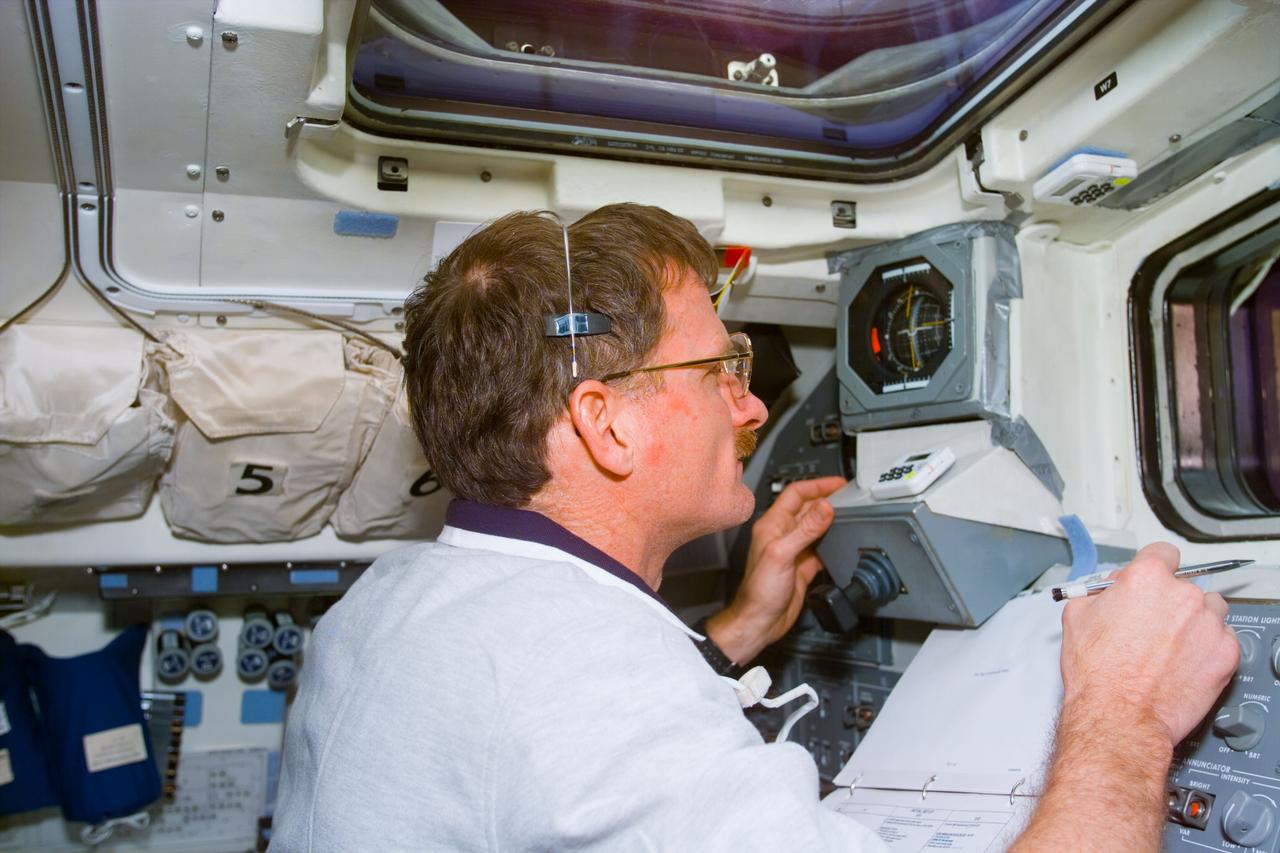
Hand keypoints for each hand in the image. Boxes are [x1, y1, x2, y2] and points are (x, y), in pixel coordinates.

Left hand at [706, 476, 845, 664]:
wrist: (760, 621)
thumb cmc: (759, 591)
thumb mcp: (782, 554)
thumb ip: (805, 530)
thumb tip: (824, 507)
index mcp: (772, 525)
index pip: (796, 494)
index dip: (817, 486)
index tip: (838, 484)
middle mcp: (782, 534)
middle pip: (808, 509)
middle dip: (828, 501)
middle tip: (849, 498)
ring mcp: (793, 550)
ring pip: (816, 528)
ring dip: (832, 522)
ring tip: (850, 516)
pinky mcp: (802, 566)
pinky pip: (821, 549)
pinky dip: (833, 545)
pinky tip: (843, 544)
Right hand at [1010, 543, 1239, 850]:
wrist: (1119, 716)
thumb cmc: (1098, 673)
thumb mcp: (1077, 617)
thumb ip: (1099, 593)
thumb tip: (1110, 591)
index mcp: (1146, 578)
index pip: (1163, 554)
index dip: (1154, 569)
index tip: (1153, 582)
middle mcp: (1183, 594)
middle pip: (1187, 585)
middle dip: (1172, 601)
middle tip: (1154, 626)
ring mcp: (1209, 624)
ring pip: (1211, 611)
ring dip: (1195, 622)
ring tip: (1172, 647)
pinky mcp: (1226, 654)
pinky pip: (1223, 640)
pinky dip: (1207, 649)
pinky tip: (1183, 664)